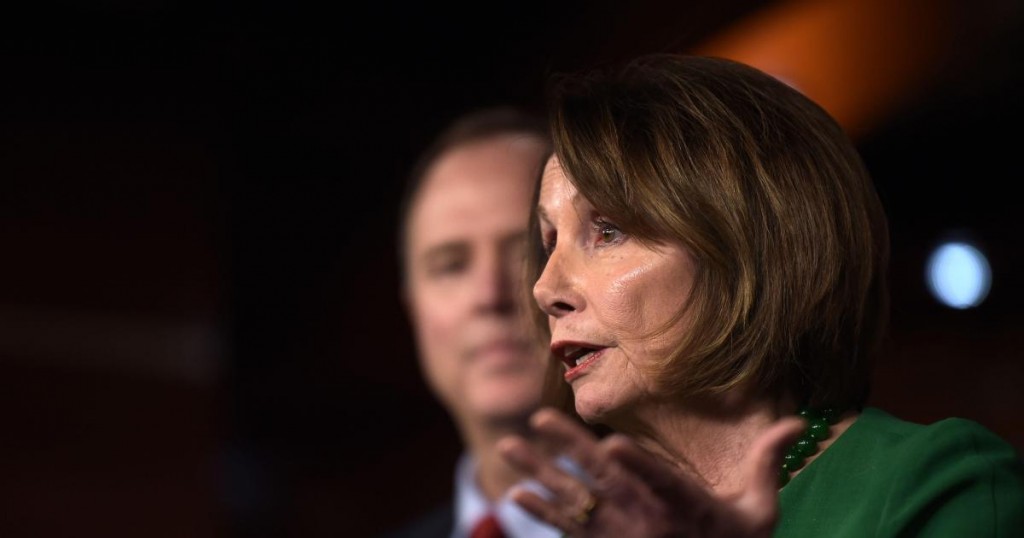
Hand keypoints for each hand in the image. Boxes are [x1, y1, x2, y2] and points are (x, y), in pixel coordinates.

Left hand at [497, 407, 804, 536]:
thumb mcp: (759, 509)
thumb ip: (766, 462)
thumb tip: (797, 421)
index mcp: (686, 506)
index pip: (661, 483)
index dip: (637, 466)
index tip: (612, 446)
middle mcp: (648, 521)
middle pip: (604, 480)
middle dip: (570, 448)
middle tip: (539, 417)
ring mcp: (623, 536)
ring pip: (576, 500)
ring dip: (540, 472)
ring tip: (507, 446)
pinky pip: (569, 530)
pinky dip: (542, 512)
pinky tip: (515, 494)